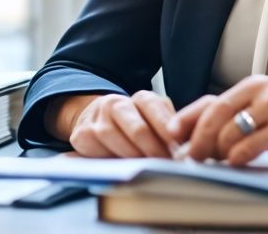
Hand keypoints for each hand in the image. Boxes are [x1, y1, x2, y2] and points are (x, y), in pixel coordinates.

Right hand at [51, 91, 178, 158]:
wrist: (95, 118)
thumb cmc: (133, 124)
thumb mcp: (154, 120)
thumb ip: (168, 128)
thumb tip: (186, 147)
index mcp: (141, 98)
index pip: (154, 108)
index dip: (166, 130)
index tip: (178, 148)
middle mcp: (117, 103)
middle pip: (137, 128)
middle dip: (153, 150)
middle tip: (165, 166)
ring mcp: (97, 118)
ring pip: (115, 138)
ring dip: (132, 157)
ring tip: (146, 169)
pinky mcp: (81, 134)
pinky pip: (96, 149)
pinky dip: (108, 160)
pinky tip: (121, 168)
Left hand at [166, 76, 267, 165]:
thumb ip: (242, 113)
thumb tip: (204, 136)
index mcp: (253, 85)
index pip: (209, 103)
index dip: (186, 120)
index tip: (170, 136)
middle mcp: (261, 91)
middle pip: (214, 117)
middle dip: (197, 141)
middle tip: (189, 159)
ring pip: (230, 134)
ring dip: (217, 153)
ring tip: (215, 164)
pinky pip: (251, 146)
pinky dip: (238, 158)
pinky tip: (236, 164)